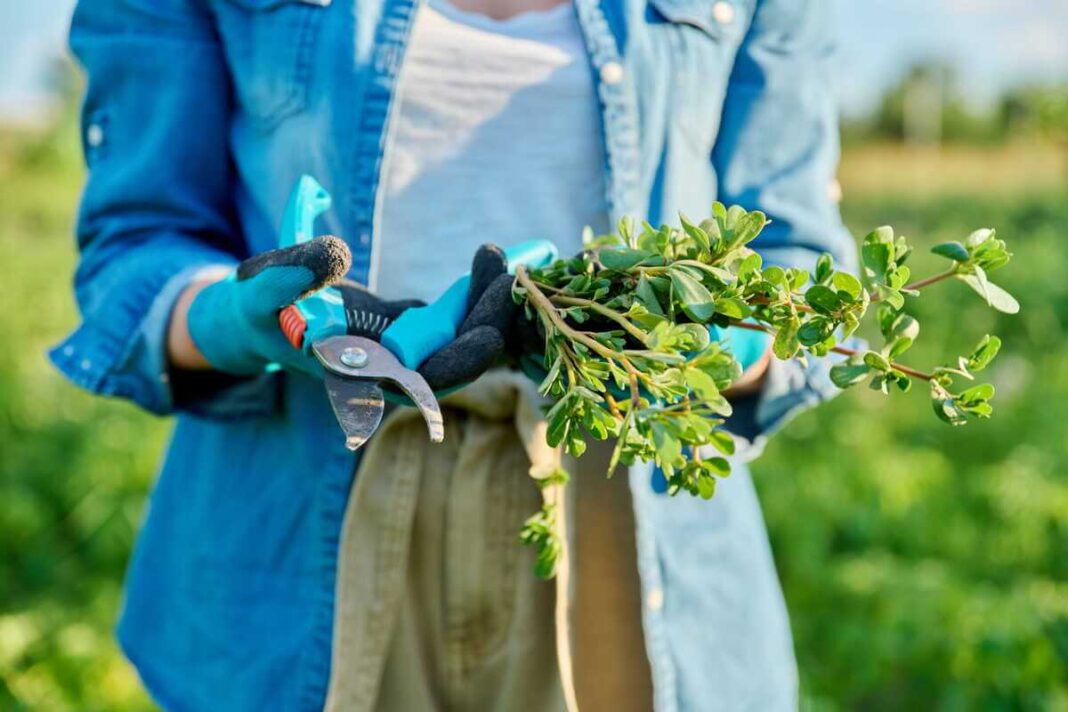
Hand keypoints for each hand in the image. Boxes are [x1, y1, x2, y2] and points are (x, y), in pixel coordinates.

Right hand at [172, 238, 525, 390]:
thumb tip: (337, 253)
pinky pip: (453, 316)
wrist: (261, 317)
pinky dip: (475, 292)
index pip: (420, 385)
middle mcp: (387, 371)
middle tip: (510, 280)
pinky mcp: (410, 328)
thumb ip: (289, 273)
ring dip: (486, 304)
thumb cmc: (254, 307)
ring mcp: (403, 350)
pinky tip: (493, 259)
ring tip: (500, 258)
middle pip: (454, 363)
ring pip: (460, 338)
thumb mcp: (258, 288)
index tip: (491, 335)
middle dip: (487, 326)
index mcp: (356, 375)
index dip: (458, 363)